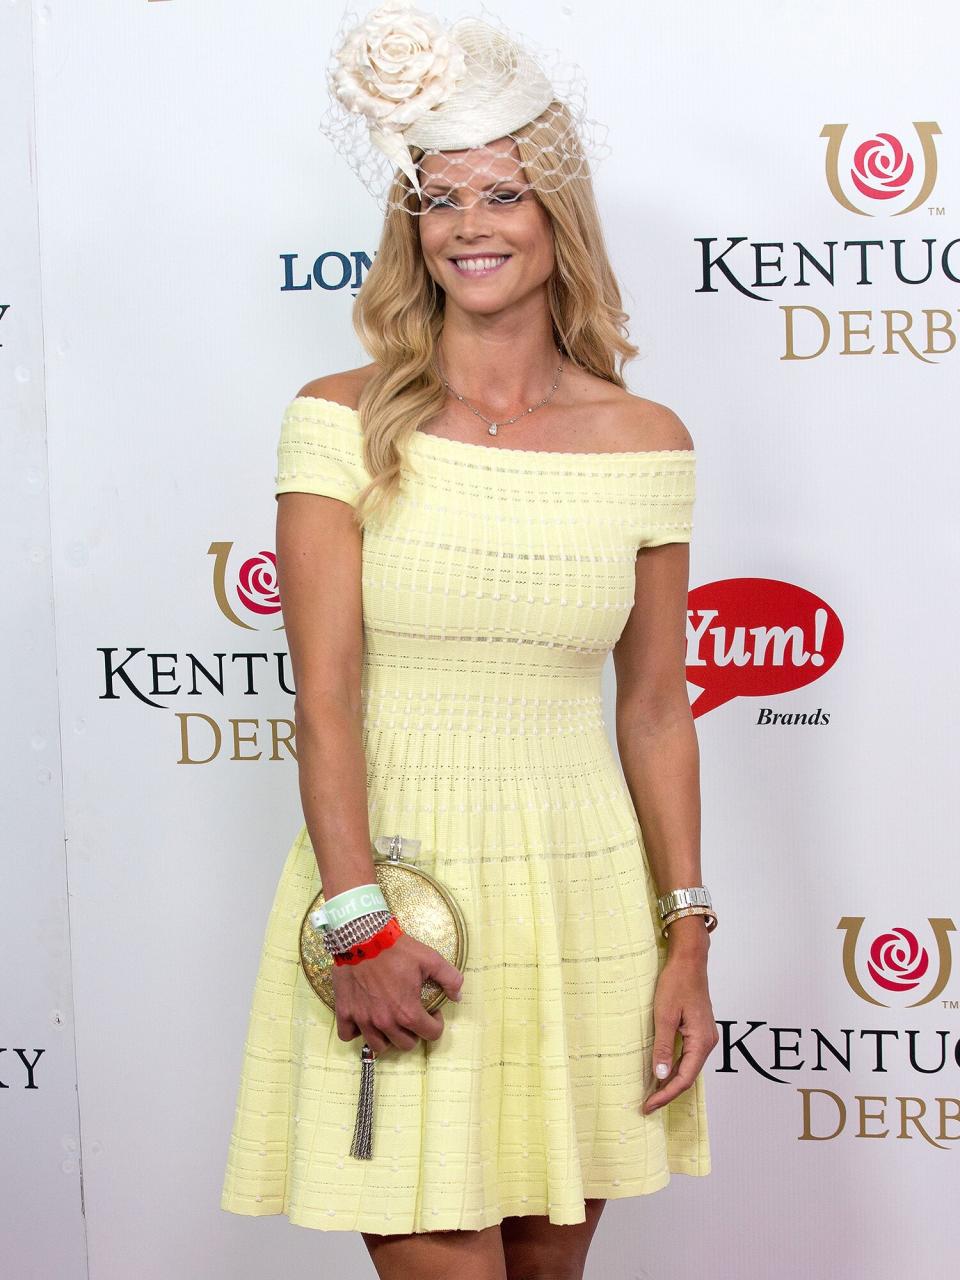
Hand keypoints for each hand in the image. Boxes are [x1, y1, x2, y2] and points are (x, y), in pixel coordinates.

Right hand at [331, 931, 463, 1055]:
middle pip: (406, 1044)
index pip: (431, 1034)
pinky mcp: (344, 1013)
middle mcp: (386, 1022)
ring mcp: (363, 1020)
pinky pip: (349, 1036)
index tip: (431, 1011)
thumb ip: (450, 978)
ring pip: (379, 1046)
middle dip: (414, 1032)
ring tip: (390, 1020)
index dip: (436, 1023)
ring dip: (388, 1037)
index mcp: (408, 1012)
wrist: (361, 937)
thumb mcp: (430, 958)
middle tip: (412, 1014)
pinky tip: (365, 1018)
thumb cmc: (396, 948)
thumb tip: (458, 996)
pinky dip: (357, 1032)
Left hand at [641, 947, 718, 1114]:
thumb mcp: (664, 1016)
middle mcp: (708, 1041)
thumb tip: (660, 1075)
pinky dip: (675, 1067)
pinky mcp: (699, 1029)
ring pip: (688, 1067)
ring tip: (652, 1093)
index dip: (665, 1095)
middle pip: (688, 1076)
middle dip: (668, 1092)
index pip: (684, 1079)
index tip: (648, 1106)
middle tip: (647, 1105)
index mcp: (702, 1041)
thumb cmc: (677, 983)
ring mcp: (705, 1036)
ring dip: (671, 1081)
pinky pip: (688, 1055)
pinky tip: (662, 1071)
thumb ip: (663, 1047)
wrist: (689, 960)